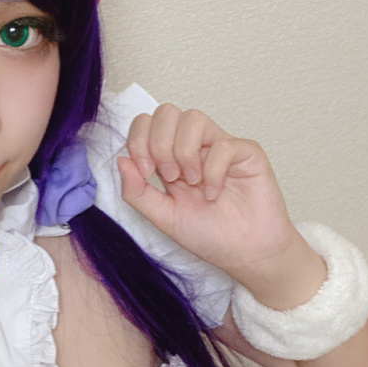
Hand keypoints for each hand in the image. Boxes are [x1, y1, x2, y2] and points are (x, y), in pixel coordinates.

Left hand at [117, 104, 301, 287]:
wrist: (245, 255)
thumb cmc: (208, 236)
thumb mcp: (162, 217)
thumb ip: (137, 192)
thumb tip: (121, 161)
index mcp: (170, 158)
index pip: (146, 124)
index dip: (138, 140)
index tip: (145, 172)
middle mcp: (194, 147)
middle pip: (167, 112)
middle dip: (158, 143)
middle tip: (168, 177)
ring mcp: (220, 147)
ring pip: (193, 118)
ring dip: (184, 151)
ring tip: (191, 182)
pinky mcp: (247, 153)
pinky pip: (223, 144)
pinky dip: (213, 171)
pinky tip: (214, 193)